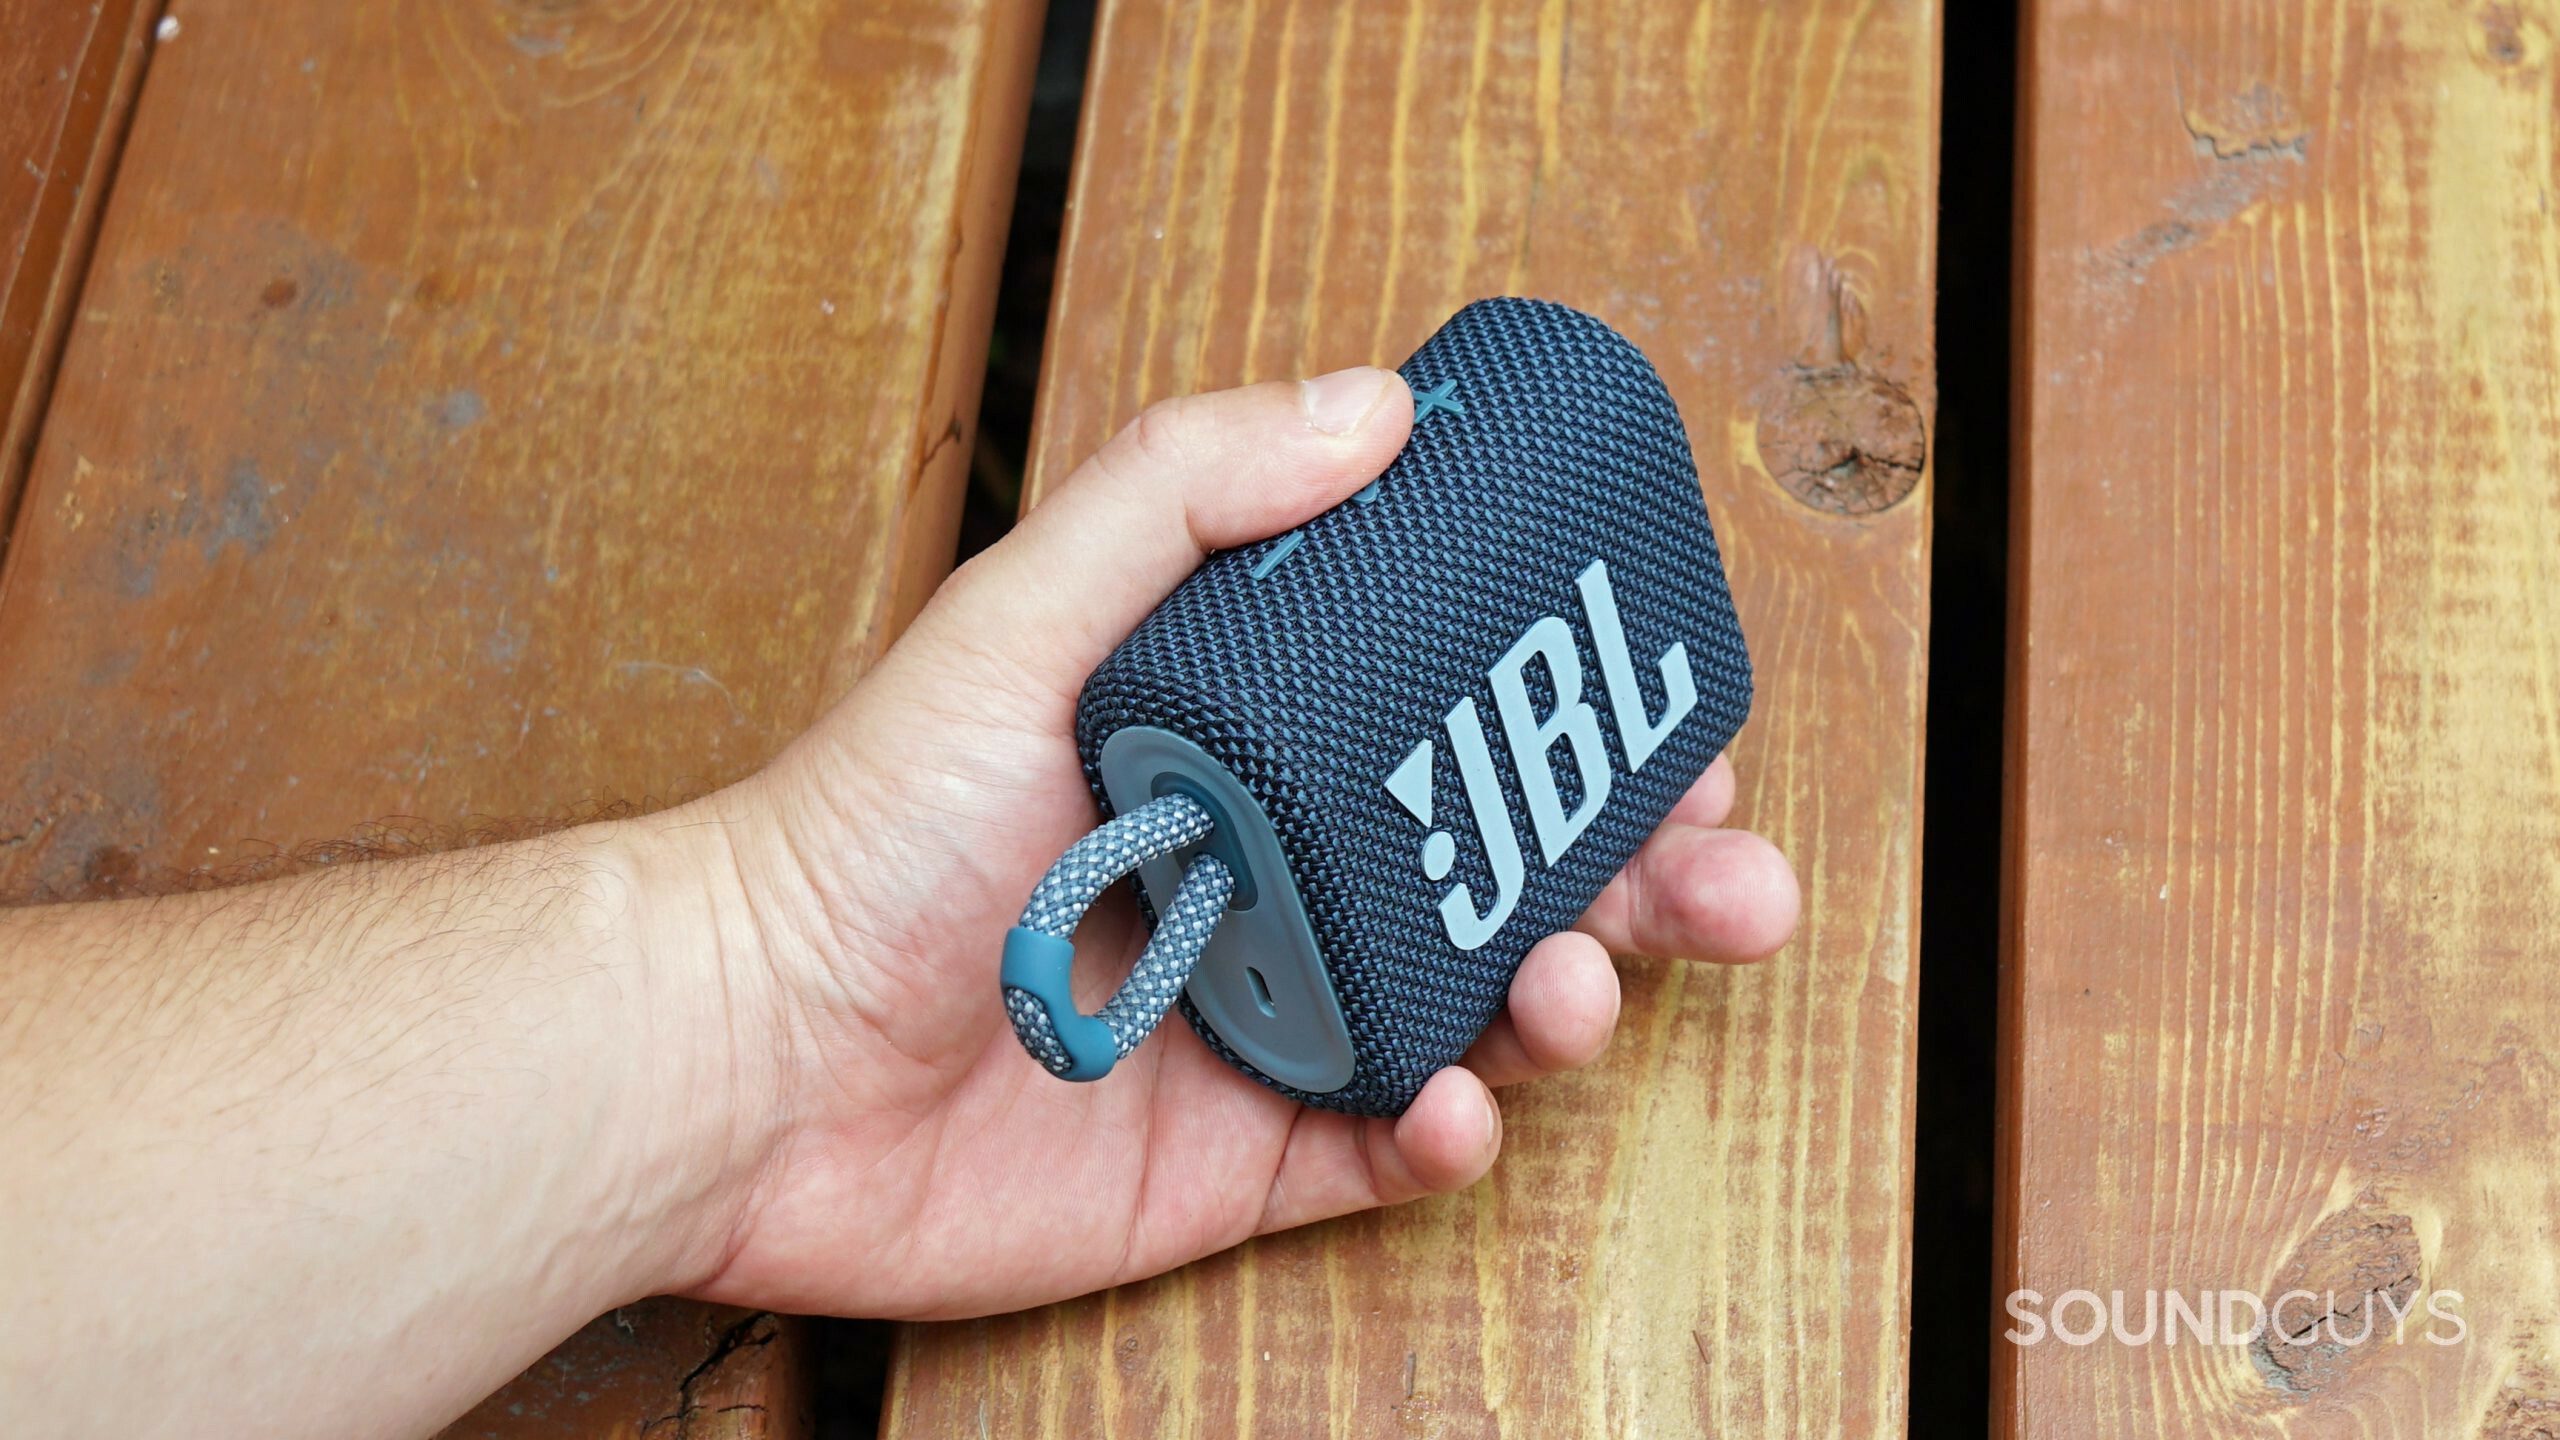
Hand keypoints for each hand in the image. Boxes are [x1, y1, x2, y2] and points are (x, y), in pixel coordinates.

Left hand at [661, 368, 1800, 1318]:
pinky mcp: (1240, 1158)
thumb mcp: (1025, 615)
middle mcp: (1278, 871)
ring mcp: (1269, 1016)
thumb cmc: (861, 828)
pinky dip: (1455, 1134)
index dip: (1589, 724)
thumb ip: (1188, 494)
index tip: (1681, 726)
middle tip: (1730, 881)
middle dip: (1644, 876)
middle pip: (1510, 865)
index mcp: (1250, 741)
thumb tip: (1377, 406)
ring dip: (1567, 998)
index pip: (1464, 718)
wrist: (738, 1057)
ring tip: (1573, 988)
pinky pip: (1391, 1149)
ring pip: (1481, 1008)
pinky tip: (1458, 1105)